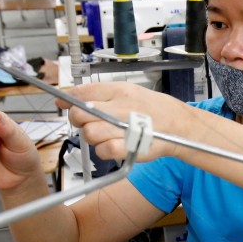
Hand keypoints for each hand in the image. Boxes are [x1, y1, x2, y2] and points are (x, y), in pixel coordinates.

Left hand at [62, 82, 187, 161]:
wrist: (179, 125)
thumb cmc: (151, 109)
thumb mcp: (127, 92)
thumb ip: (98, 95)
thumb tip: (66, 99)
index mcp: (120, 90)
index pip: (83, 92)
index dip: (68, 100)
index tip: (63, 104)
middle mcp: (122, 107)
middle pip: (80, 114)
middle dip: (80, 120)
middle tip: (91, 123)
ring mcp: (126, 128)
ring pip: (90, 133)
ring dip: (94, 137)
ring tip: (107, 134)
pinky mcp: (130, 147)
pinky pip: (103, 151)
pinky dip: (105, 151)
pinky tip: (114, 145)